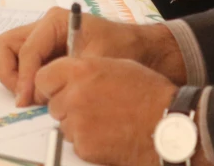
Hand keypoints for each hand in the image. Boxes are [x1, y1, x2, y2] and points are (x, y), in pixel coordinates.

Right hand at [0, 8, 186, 106]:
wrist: (143, 50)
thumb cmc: (123, 50)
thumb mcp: (96, 61)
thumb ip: (64, 75)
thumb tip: (35, 95)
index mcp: (54, 21)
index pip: (27, 49)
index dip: (24, 77)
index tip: (27, 100)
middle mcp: (44, 27)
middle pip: (6, 45)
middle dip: (10, 72)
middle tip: (24, 96)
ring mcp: (43, 40)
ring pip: (10, 53)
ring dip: (15, 76)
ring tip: (33, 96)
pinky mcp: (47, 54)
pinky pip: (24, 64)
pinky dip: (26, 80)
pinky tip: (44, 94)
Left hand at [35, 57, 177, 165]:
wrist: (170, 125)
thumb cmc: (150, 94)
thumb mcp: (116, 65)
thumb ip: (85, 69)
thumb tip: (66, 77)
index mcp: (80, 70)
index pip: (43, 77)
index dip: (51, 85)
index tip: (58, 90)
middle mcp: (74, 95)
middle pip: (53, 104)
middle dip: (67, 107)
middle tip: (92, 108)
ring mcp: (78, 123)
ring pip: (64, 125)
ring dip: (78, 125)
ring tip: (106, 122)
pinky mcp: (85, 146)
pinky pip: (76, 144)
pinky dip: (89, 142)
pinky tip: (109, 136)